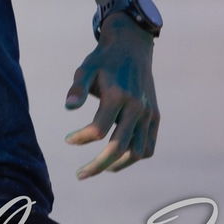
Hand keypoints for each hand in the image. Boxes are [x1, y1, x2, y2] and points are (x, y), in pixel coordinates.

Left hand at [63, 16, 158, 178]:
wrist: (132, 47)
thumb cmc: (103, 60)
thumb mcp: (85, 69)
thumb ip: (77, 89)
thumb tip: (68, 108)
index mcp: (118, 96)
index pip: (98, 130)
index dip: (80, 138)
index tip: (68, 139)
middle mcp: (136, 107)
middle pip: (118, 148)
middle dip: (97, 165)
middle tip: (80, 175)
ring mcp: (148, 113)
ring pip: (137, 152)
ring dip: (118, 164)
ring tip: (100, 167)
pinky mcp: (155, 116)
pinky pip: (149, 146)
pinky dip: (135, 156)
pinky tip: (118, 158)